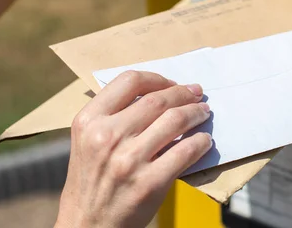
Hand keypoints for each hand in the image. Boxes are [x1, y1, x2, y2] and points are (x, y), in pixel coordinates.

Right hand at [55, 71, 211, 227]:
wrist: (87, 224)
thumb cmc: (92, 180)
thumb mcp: (88, 140)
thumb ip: (113, 115)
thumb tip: (158, 94)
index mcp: (89, 120)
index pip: (129, 81)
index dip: (158, 79)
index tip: (172, 84)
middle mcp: (106, 136)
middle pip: (157, 100)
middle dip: (183, 94)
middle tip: (197, 94)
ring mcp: (128, 160)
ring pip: (175, 120)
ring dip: (196, 113)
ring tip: (203, 113)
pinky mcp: (149, 183)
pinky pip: (185, 152)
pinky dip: (200, 143)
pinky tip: (204, 141)